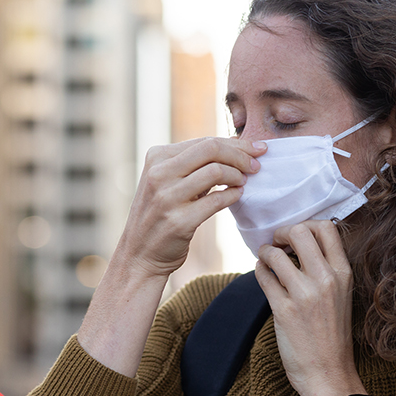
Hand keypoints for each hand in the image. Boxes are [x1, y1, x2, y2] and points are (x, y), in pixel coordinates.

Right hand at [120, 138, 263, 278]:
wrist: (139, 254)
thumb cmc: (159, 215)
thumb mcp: (165, 181)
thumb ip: (192, 164)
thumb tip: (235, 146)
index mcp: (156, 158)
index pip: (204, 141)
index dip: (236, 144)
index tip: (256, 149)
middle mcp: (159, 174)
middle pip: (211, 150)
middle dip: (241, 155)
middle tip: (256, 165)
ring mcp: (167, 198)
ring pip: (216, 171)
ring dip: (237, 175)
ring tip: (244, 182)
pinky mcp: (179, 221)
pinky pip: (216, 201)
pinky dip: (232, 195)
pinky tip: (237, 196)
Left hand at [255, 221, 364, 395]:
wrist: (329, 373)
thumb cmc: (333, 335)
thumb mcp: (341, 295)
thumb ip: (327, 268)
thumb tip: (301, 242)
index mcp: (343, 273)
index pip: (326, 227)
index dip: (305, 224)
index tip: (295, 237)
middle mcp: (326, 279)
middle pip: (299, 231)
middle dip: (281, 233)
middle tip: (276, 244)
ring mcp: (304, 294)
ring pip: (275, 253)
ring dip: (265, 252)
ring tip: (265, 260)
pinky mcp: (284, 310)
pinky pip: (263, 276)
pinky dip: (258, 270)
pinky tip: (262, 275)